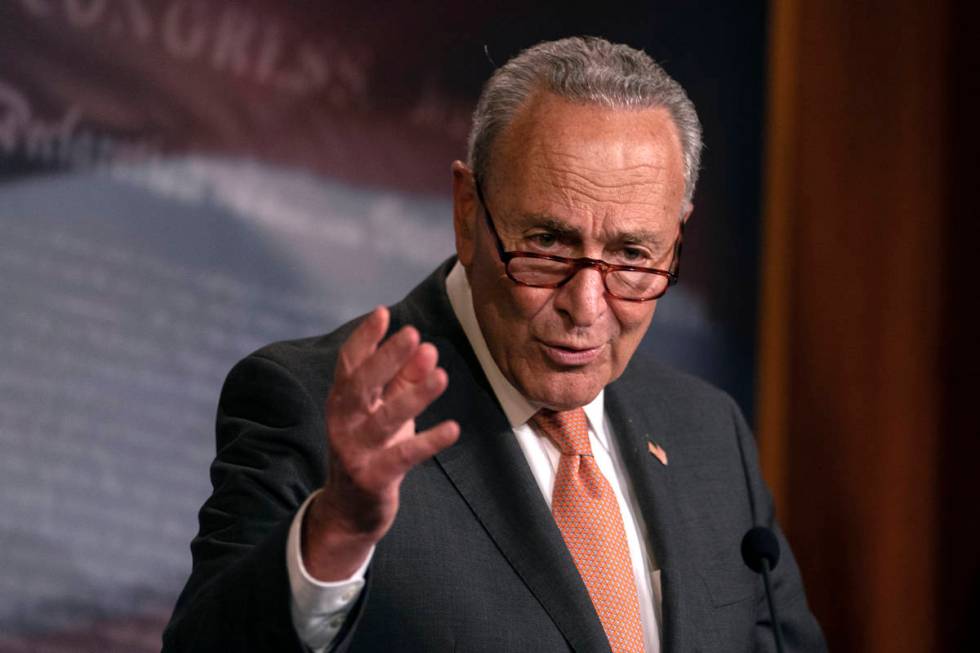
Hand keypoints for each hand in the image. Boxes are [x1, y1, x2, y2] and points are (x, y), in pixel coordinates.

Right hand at [302, 306, 458, 579]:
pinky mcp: (373, 478)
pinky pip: (403, 457)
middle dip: (387, 358)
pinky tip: (453, 428)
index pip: (349, 363)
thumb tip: (429, 348)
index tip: (383, 313)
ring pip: (384, 420)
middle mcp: (343, 422)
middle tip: (413, 333)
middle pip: (362, 386)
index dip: (364, 338)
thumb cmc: (372, 449)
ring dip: (413, 396)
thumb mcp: (386, 412)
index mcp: (342, 401)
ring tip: (441, 375)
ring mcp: (355, 451)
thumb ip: (404, 380)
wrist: (350, 511)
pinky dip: (429, 442)